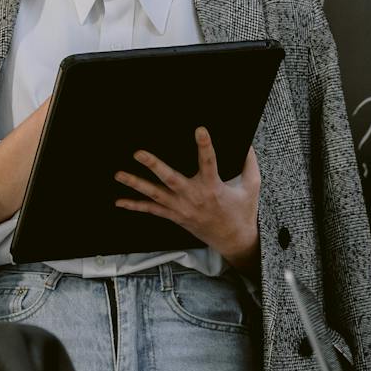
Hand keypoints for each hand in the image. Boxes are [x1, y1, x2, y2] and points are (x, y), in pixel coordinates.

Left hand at [115, 128, 259, 269]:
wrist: (233, 240)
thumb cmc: (243, 212)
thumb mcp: (252, 187)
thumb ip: (250, 163)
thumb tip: (248, 142)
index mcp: (213, 187)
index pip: (209, 162)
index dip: (204, 146)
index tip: (199, 129)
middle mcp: (194, 197)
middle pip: (170, 179)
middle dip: (154, 166)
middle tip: (139, 153)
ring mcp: (181, 208)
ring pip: (155, 195)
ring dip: (136, 184)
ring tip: (119, 174)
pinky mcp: (175, 216)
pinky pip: (152, 211)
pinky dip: (135, 206)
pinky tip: (119, 201)